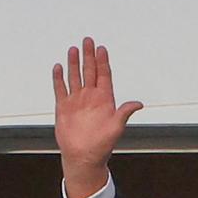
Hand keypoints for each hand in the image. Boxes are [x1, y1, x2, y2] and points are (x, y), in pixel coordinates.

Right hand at [52, 36, 143, 197]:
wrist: (83, 157)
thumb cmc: (101, 144)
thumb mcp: (116, 128)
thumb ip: (124, 113)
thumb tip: (138, 104)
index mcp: (104, 99)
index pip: (104, 75)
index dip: (103, 62)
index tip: (102, 48)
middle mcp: (90, 97)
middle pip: (89, 71)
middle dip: (88, 56)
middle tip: (88, 41)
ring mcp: (76, 101)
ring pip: (75, 77)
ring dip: (74, 63)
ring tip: (73, 49)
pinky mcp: (64, 107)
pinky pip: (60, 89)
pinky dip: (59, 78)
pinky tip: (59, 67)